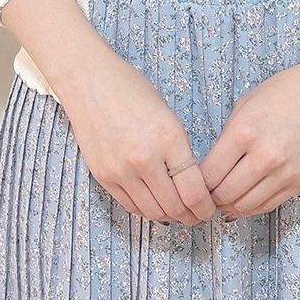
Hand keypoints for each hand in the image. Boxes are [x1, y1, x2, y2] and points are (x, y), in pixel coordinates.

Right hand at [60, 48, 218, 226]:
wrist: (89, 82)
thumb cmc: (131, 90)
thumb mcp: (167, 115)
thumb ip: (179, 150)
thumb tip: (191, 184)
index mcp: (168, 137)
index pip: (194, 190)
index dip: (205, 206)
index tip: (209, 207)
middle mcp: (145, 158)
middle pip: (175, 207)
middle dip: (191, 216)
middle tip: (197, 215)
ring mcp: (121, 170)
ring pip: (153, 212)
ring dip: (169, 216)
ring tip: (178, 212)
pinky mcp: (103, 176)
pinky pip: (130, 206)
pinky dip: (146, 210)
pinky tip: (155, 204)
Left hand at [197, 58, 299, 220]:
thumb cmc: (285, 92)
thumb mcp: (246, 105)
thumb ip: (227, 138)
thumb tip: (211, 170)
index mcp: (245, 131)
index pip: (209, 174)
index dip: (196, 183)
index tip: (193, 183)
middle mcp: (265, 156)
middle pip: (225, 195)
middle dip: (210, 199)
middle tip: (205, 196)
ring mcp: (285, 172)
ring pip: (245, 206)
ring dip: (229, 207)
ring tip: (223, 200)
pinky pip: (268, 206)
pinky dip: (251, 207)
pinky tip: (243, 200)